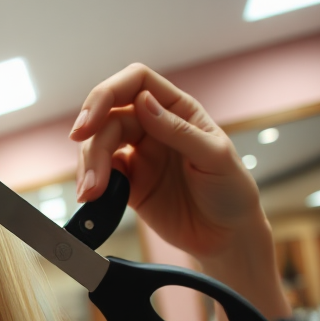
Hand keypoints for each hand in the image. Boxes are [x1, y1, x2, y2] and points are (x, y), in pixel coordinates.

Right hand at [70, 63, 290, 320]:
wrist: (226, 238)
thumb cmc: (231, 192)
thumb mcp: (214, 157)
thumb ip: (178, 130)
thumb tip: (142, 101)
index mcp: (177, 110)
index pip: (135, 83)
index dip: (106, 94)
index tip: (89, 122)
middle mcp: (153, 126)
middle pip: (108, 118)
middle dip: (93, 144)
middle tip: (89, 177)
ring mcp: (138, 155)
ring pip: (98, 146)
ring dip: (88, 168)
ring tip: (90, 195)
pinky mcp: (128, 184)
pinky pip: (100, 175)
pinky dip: (90, 184)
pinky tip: (91, 198)